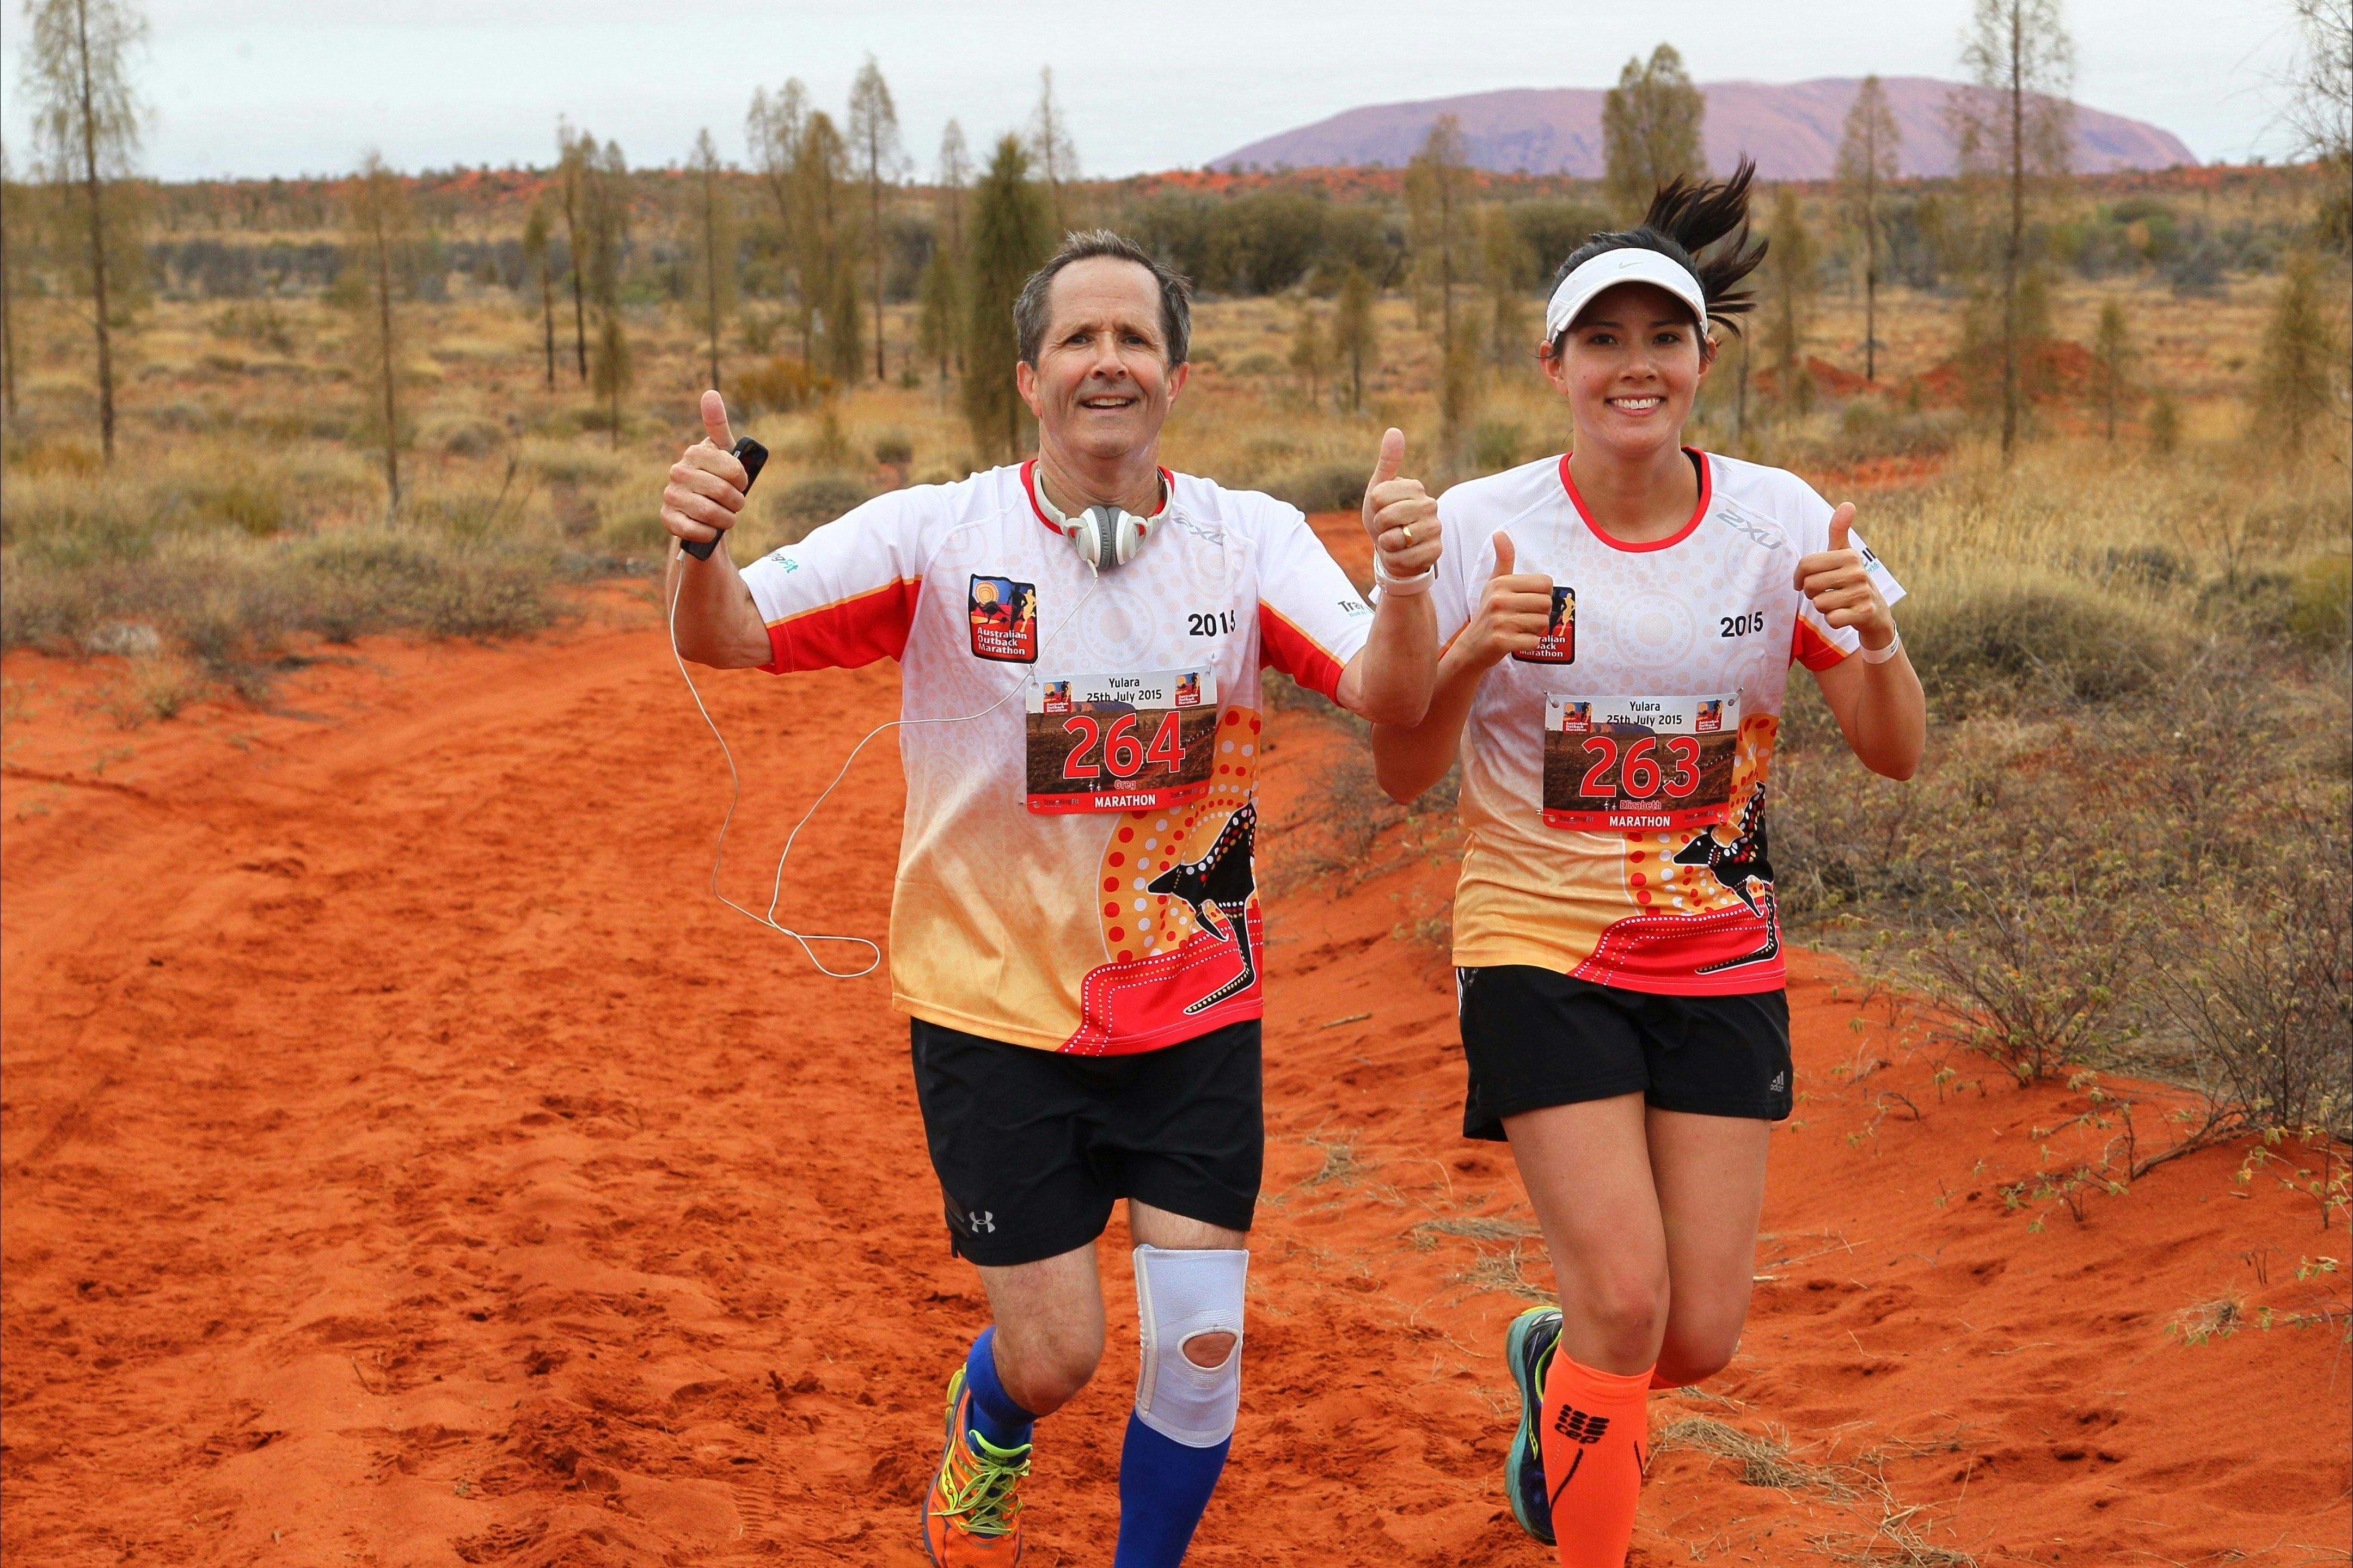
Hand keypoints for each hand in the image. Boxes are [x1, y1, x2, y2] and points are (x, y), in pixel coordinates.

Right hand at [659, 391, 752, 550]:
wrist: (701, 510)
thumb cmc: (717, 477)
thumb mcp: (723, 452)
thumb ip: (718, 424)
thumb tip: (710, 393)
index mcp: (694, 453)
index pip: (732, 469)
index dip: (741, 480)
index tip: (741, 482)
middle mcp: (678, 472)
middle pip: (723, 493)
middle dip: (736, 502)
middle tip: (736, 504)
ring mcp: (671, 495)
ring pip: (710, 513)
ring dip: (726, 519)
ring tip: (727, 517)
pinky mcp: (667, 519)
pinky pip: (694, 530)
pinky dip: (709, 533)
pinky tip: (711, 530)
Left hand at [1362, 427, 1439, 578]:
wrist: (1394, 549)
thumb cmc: (1385, 517)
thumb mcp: (1379, 489)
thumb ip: (1387, 462)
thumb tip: (1394, 430)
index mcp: (1415, 487)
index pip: (1378, 496)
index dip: (1373, 507)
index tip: (1381, 510)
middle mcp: (1430, 505)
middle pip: (1386, 516)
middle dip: (1379, 526)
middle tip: (1387, 527)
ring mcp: (1435, 528)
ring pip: (1396, 538)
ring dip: (1387, 544)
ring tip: (1395, 540)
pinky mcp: (1436, 551)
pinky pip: (1405, 557)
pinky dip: (1396, 559)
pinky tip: (1402, 554)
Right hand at [1458, 532, 1555, 667]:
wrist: (1472, 646)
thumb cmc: (1489, 612)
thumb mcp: (1495, 583)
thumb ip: (1503, 559)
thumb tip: (1499, 533)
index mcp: (1501, 583)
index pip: (1545, 584)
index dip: (1542, 595)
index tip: (1527, 601)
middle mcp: (1499, 599)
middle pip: (1546, 604)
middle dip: (1540, 614)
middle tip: (1523, 617)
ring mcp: (1499, 621)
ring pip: (1542, 623)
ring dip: (1535, 630)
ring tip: (1518, 629)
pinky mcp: (1502, 641)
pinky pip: (1534, 641)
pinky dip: (1529, 644)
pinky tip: (1516, 640)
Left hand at [1792, 502, 1894, 650]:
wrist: (1876, 613)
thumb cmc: (1851, 581)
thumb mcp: (1845, 555)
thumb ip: (1839, 531)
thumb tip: (1847, 503)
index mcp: (1849, 555)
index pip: (1806, 564)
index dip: (1799, 577)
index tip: (1804, 582)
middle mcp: (1858, 572)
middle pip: (1810, 585)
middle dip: (1812, 594)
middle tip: (1826, 593)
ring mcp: (1862, 593)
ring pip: (1819, 604)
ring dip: (1823, 608)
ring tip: (1837, 603)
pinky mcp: (1864, 613)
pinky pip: (1831, 619)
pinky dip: (1833, 620)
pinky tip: (1845, 615)